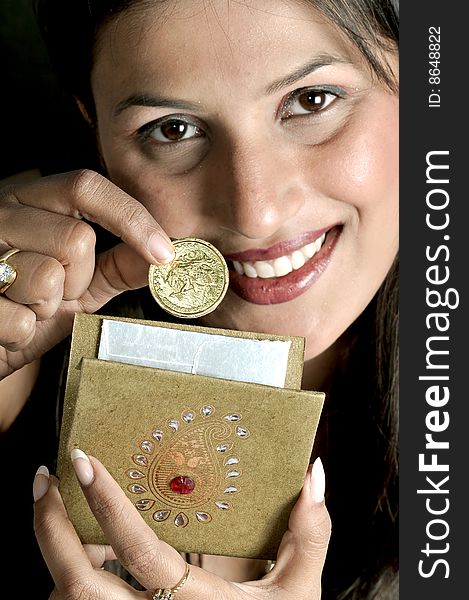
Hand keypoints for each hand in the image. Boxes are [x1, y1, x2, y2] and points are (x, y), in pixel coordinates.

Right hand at [0, 170, 173, 379]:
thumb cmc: (34, 306)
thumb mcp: (82, 283)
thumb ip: (118, 266)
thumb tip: (166, 255)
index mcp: (31, 201)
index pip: (86, 187)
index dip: (131, 218)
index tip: (164, 253)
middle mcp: (3, 214)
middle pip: (75, 238)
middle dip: (78, 278)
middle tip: (58, 291)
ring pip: (47, 277)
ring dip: (49, 306)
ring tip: (30, 306)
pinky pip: (20, 320)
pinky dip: (23, 333)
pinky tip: (12, 326)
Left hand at [33, 454, 330, 598]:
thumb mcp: (296, 594)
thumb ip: (310, 535)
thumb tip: (314, 473)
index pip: (139, 551)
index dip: (108, 505)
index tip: (84, 461)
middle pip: (76, 583)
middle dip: (49, 527)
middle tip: (44, 478)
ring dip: (54, 553)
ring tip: (51, 505)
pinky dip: (67, 580)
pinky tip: (76, 551)